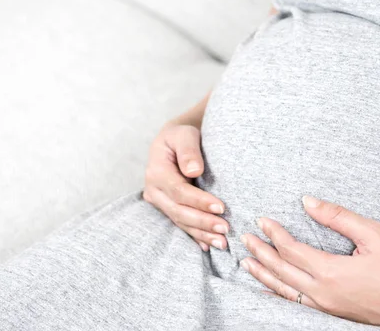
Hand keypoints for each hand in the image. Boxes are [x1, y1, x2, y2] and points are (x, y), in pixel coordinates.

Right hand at [143, 122, 228, 250]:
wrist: (173, 142)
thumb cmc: (181, 136)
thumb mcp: (184, 135)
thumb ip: (188, 150)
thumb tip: (194, 170)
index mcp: (156, 171)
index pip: (179, 191)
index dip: (199, 201)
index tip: (221, 207)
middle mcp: (153, 190)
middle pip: (178, 211)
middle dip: (202, 222)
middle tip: (225, 229)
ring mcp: (159, 201)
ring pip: (180, 221)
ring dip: (201, 233)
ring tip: (223, 242)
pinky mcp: (167, 208)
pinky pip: (181, 224)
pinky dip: (195, 236)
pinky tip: (209, 245)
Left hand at [240, 195, 379, 329]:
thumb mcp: (374, 234)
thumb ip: (338, 216)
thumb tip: (307, 200)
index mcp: (331, 271)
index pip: (290, 249)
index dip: (274, 233)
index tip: (262, 219)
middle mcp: (322, 292)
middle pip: (281, 270)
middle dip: (260, 252)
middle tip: (245, 238)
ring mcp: (326, 307)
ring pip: (284, 290)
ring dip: (263, 274)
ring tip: (246, 263)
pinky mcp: (331, 314)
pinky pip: (295, 305)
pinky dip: (277, 295)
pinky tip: (268, 290)